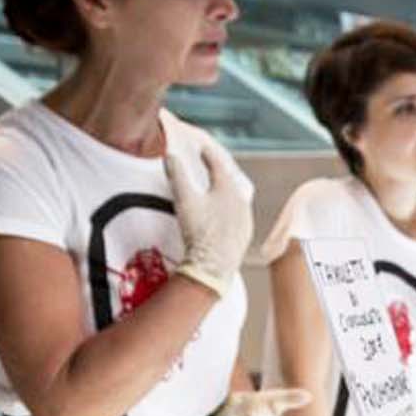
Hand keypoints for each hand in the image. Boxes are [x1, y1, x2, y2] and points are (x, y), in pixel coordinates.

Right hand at [164, 142, 252, 293]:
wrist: (214, 266)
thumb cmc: (200, 232)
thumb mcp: (184, 199)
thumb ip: (177, 175)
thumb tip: (170, 156)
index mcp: (227, 189)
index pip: (218, 165)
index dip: (209, 155)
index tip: (203, 149)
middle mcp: (241, 201)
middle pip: (230, 180)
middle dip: (220, 171)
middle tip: (212, 165)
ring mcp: (245, 219)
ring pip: (237, 197)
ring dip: (227, 190)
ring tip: (218, 187)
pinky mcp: (245, 234)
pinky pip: (239, 215)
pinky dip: (231, 209)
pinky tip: (225, 214)